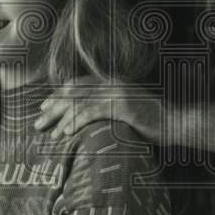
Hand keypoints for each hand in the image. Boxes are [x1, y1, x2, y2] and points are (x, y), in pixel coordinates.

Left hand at [34, 76, 166, 143]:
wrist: (176, 123)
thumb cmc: (152, 121)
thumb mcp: (127, 110)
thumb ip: (108, 108)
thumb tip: (89, 118)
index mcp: (112, 82)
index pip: (78, 85)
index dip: (59, 95)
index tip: (44, 106)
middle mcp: (111, 84)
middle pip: (74, 93)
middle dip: (54, 107)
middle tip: (38, 122)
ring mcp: (116, 93)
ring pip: (79, 103)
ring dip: (60, 118)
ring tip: (48, 131)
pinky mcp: (121, 106)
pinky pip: (91, 113)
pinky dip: (76, 122)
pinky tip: (65, 132)